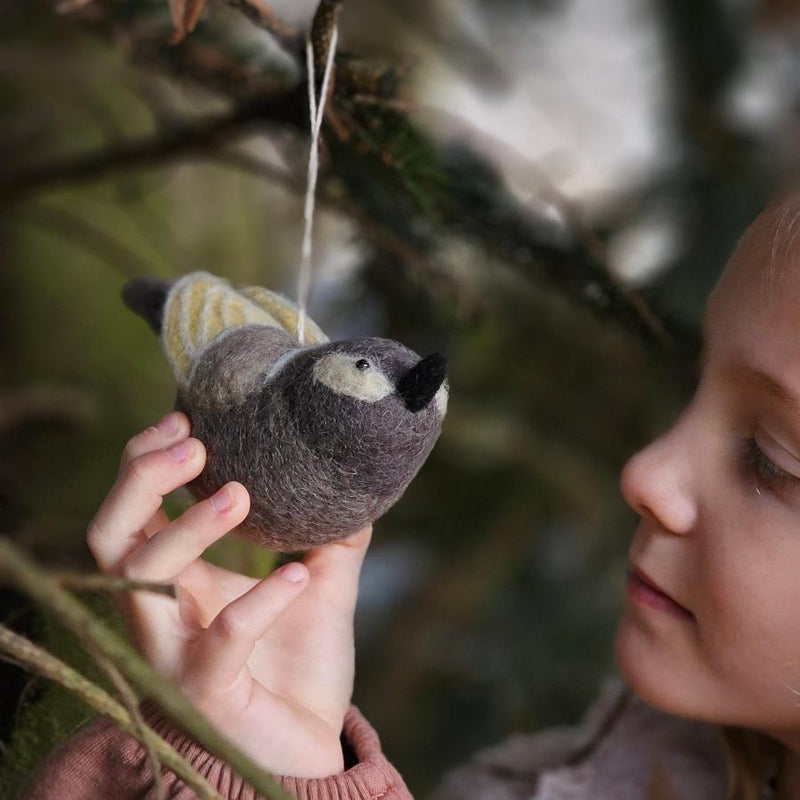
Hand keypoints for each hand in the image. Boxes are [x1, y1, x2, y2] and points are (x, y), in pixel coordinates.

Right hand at [86, 411, 370, 777]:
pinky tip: (296, 576)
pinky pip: (220, 641)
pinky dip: (258, 602)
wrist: (310, 746)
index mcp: (179, 579)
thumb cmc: (298, 666)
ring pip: (142, 580)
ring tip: (241, 494)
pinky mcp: (207, 693)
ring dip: (186, 529)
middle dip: (141, 482)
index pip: (133, 510)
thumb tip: (359, 483)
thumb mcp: (320, 585)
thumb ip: (331, 535)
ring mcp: (176, 654)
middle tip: (195, 445)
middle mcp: (163, 612)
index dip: (146, 462)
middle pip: (109, 535)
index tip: (186, 420)